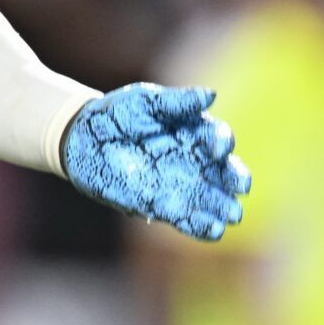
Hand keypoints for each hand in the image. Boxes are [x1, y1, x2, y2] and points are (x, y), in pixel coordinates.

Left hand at [61, 83, 249, 240]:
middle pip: (224, 172)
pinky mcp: (163, 206)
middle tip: (240, 185)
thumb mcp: (146, 101)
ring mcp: (181, 185)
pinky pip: (188, 219)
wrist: (83, 139)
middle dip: (235, 178)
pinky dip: (202, 226)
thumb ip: (178, 101)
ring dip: (222, 206)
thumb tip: (211, 95)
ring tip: (231, 214)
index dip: (222, 142)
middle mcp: (194, 160)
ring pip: (211, 199)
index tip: (216, 148)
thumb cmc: (119, 114)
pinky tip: (213, 229)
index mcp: (194, 132)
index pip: (218, 138)